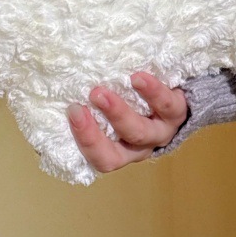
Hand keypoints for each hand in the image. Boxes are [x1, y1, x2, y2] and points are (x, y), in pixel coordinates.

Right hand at [67, 72, 187, 172]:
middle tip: (83, 104)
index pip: (100, 158)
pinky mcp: (178, 111)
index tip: (73, 111)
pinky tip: (138, 77)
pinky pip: (168, 106)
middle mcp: (140, 146)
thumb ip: (86, 109)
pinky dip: (152, 92)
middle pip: (118, 152)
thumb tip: (56, 98)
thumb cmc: (133, 99)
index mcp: (121, 150)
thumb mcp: (109, 109)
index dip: (86, 141)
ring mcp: (161, 131)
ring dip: (119, 112)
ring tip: (101, 91)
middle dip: (95, 132)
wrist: (175, 89)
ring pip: (141, 131)